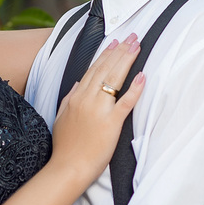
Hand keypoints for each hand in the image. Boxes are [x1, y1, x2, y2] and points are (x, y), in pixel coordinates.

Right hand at [52, 37, 145, 186]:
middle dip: (121, 51)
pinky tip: (142, 77)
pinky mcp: (111, 123)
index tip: (117, 42)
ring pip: (114, 79)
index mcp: (76, 97)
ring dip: (127, 61)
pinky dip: (135, 89)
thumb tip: (78, 84)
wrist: (68, 167)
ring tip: (137, 47)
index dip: (107, 54)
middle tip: (133, 37)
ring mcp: (99, 110)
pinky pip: (125, 103)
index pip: (94, 69)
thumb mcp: (61, 117)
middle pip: (106, 69)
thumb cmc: (66, 146)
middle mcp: (87, 99)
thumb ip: (70, 98)